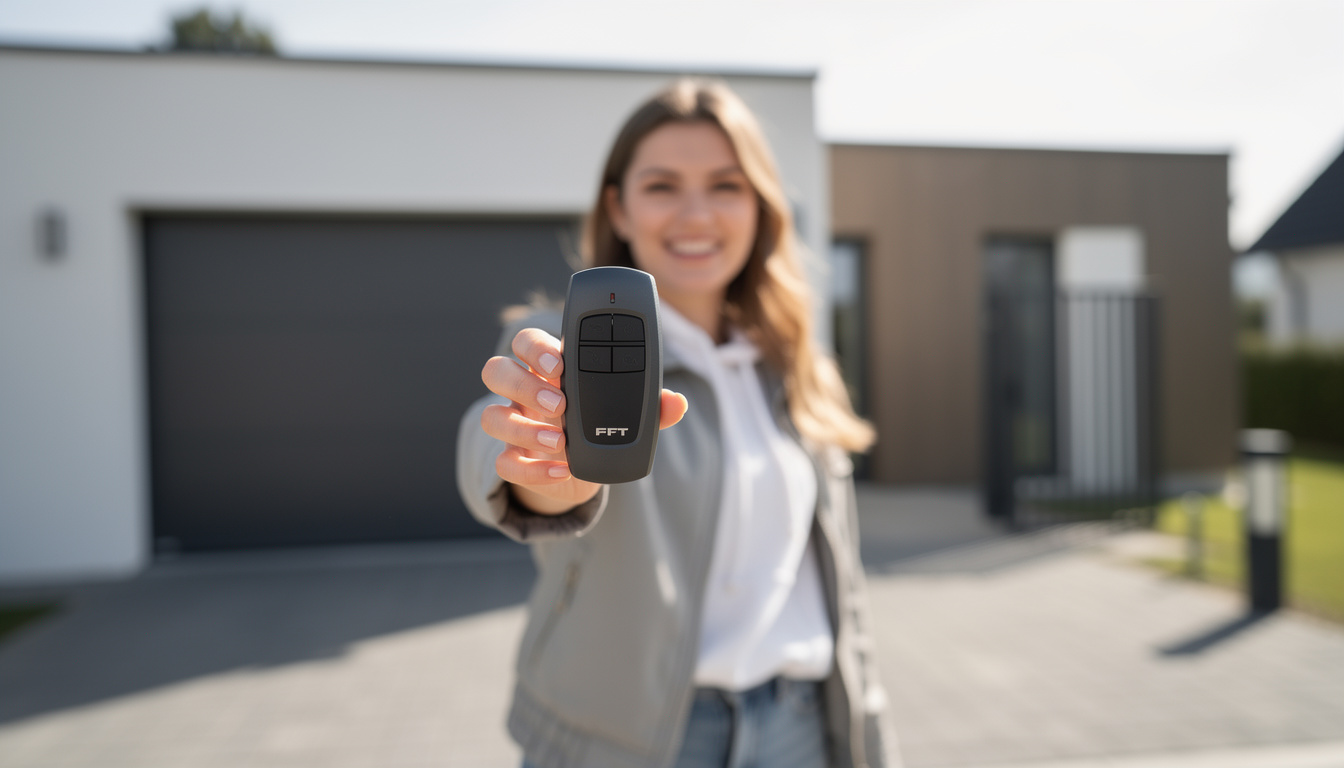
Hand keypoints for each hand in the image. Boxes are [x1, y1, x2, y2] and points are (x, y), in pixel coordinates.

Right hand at [480, 327, 687, 514]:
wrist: (582, 468)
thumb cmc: (598, 423)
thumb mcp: (624, 411)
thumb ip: (649, 404)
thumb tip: (676, 403)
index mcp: (548, 368)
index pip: (527, 342)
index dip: (536, 348)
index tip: (558, 364)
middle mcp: (523, 392)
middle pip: (497, 370)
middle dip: (524, 384)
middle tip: (559, 403)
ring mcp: (513, 425)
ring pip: (490, 416)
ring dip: (522, 428)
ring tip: (558, 440)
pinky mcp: (513, 460)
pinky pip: (504, 463)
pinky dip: (531, 470)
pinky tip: (560, 470)